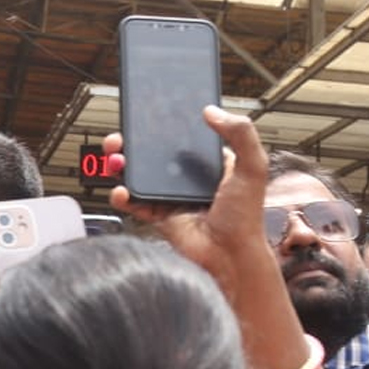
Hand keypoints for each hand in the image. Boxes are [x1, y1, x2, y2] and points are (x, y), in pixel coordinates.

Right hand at [104, 108, 276, 289]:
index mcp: (209, 163)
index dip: (162, 126)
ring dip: (121, 166)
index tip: (146, 116)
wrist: (230, 257)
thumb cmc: (246, 218)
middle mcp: (187, 179)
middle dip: (131, 144)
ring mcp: (170, 197)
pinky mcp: (158, 216)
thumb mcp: (252, 167)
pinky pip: (133, 203)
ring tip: (116, 161)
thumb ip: (241, 133)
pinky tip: (122, 191)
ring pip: (138, 176)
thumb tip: (211, 111)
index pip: (182, 137)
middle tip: (120, 139)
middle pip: (152, 154)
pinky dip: (122, 196)